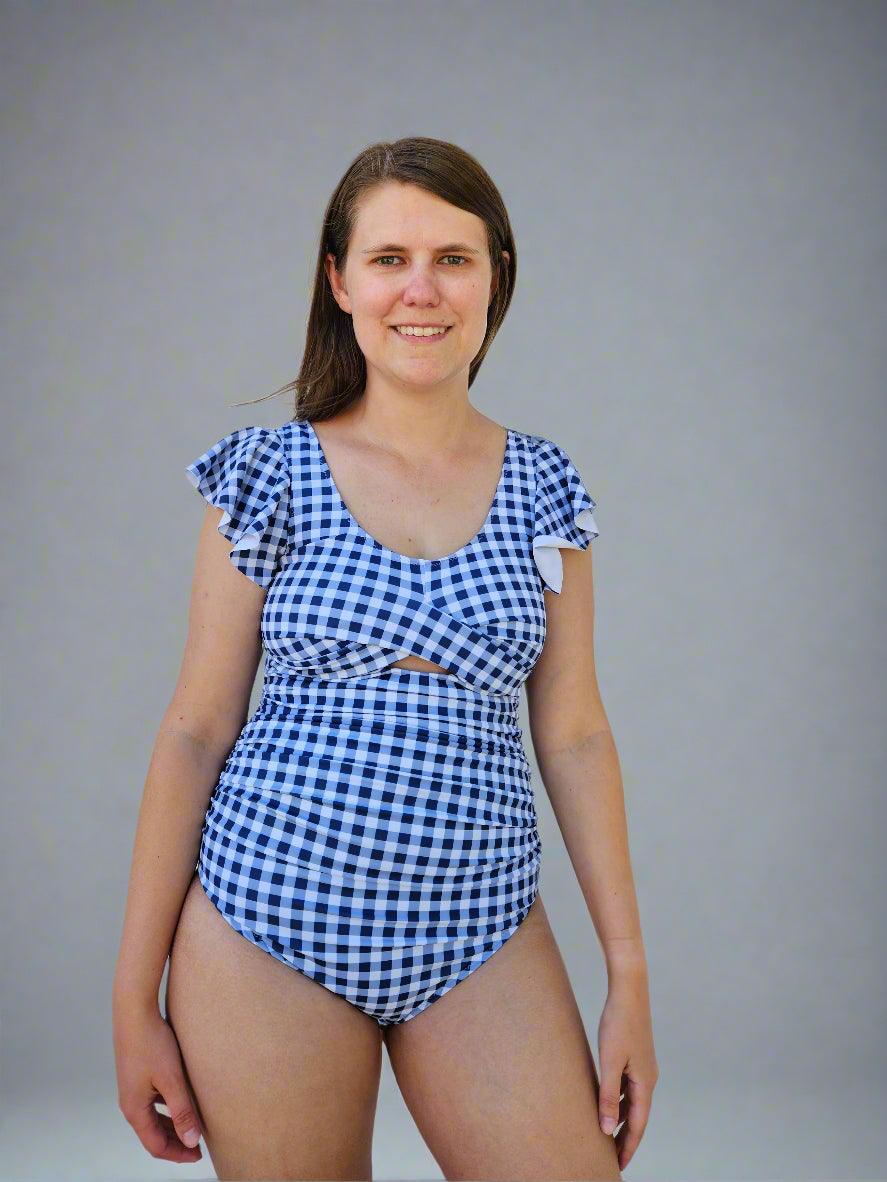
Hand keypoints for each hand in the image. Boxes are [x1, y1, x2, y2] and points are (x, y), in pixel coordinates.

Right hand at [113, 1001, 203, 1162]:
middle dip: (175, 1142)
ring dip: (171, 1125)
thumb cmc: (151, 1043)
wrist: (134, 1011)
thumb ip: (182, 1111)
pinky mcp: (136, 1075)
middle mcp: (129, 1102)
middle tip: (197, 1145)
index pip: (155, 1145)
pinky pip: (151, 1102)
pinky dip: (166, 1109)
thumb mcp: (172, 1080)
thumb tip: (191, 1141)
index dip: (177, 1154)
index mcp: (134, 1109)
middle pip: (152, 1133)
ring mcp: (131, 1088)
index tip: (198, 1154)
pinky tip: (180, 1101)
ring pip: (151, 1118)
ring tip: (192, 1126)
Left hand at [596, 973, 658, 1172]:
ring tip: (608, 1137)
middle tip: (612, 1159)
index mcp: (645, 1083)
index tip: (618, 1166)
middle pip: (637, 1117)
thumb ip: (607, 1095)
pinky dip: (619, 1101)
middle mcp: (648, 1078)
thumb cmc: (619, 1023)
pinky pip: (628, 1088)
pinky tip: (607, 1103)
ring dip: (621, 1120)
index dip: (627, 1146)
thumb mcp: (610, 1061)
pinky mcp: (635, 1057)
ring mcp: (643, 1067)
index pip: (637, 1125)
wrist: (629, 989)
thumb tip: (606, 1128)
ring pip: (632, 1102)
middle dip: (625, 1138)